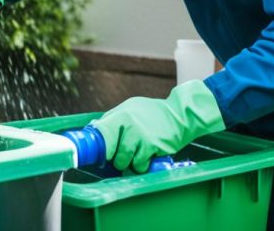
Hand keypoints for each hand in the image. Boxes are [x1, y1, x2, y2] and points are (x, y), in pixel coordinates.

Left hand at [91, 80, 224, 172]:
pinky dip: (142, 165)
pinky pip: (139, 165)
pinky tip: (148, 155)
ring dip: (130, 163)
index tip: (102, 154)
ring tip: (138, 154)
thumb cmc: (153, 113)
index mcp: (120, 114)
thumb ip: (113, 119)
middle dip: (116, 158)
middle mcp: (128, 124)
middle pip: (111, 153)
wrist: (180, 115)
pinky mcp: (151, 146)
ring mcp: (140, 135)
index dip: (101, 147)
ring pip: (124, 161)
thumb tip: (94, 129)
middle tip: (124, 155)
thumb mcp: (130, 108)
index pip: (100, 134)